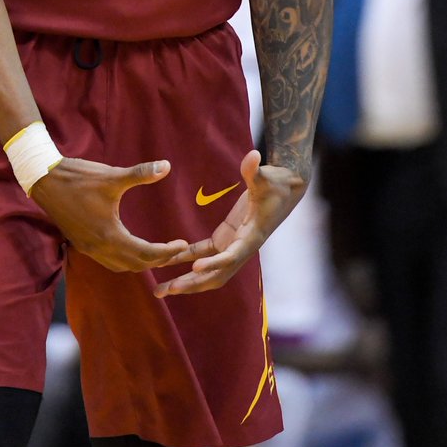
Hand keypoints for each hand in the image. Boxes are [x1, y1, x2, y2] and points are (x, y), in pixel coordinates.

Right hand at [31, 156, 187, 272]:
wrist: (43, 180)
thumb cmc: (78, 177)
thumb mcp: (112, 175)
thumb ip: (141, 174)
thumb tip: (167, 166)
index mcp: (110, 235)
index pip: (146, 253)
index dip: (167, 252)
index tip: (183, 245)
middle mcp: (99, 248)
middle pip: (136, 265)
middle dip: (158, 260)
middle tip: (176, 251)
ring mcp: (88, 248)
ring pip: (121, 266)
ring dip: (141, 262)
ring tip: (158, 252)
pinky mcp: (80, 243)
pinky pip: (108, 260)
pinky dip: (124, 259)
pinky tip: (130, 246)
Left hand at [154, 150, 305, 296]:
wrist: (285, 190)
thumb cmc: (276, 183)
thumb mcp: (267, 177)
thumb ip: (256, 170)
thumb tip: (254, 155)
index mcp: (252, 236)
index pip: (233, 255)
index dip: (215, 263)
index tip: (195, 268)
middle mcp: (242, 247)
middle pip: (216, 273)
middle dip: (193, 283)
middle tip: (166, 291)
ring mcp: (233, 245)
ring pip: (208, 270)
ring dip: (187, 280)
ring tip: (160, 289)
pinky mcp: (225, 238)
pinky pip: (203, 252)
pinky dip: (186, 257)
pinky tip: (167, 261)